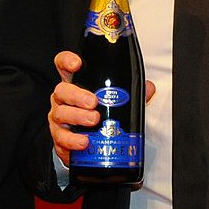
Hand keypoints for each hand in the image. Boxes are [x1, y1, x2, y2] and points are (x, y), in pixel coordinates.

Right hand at [47, 51, 155, 165]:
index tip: (77, 64)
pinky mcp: (60, 139)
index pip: (64, 66)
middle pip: (62, 91)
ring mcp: (59, 119)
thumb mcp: (118, 102)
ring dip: (77, 117)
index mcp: (76, 85)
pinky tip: (84, 141)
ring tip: (94, 120)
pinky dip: (72, 140)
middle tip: (93, 102)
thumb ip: (132, 93)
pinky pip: (61, 138)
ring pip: (60, 114)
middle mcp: (64, 100)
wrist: (92, 147)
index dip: (67, 61)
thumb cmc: (102, 117)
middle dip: (77, 95)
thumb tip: (148, 88)